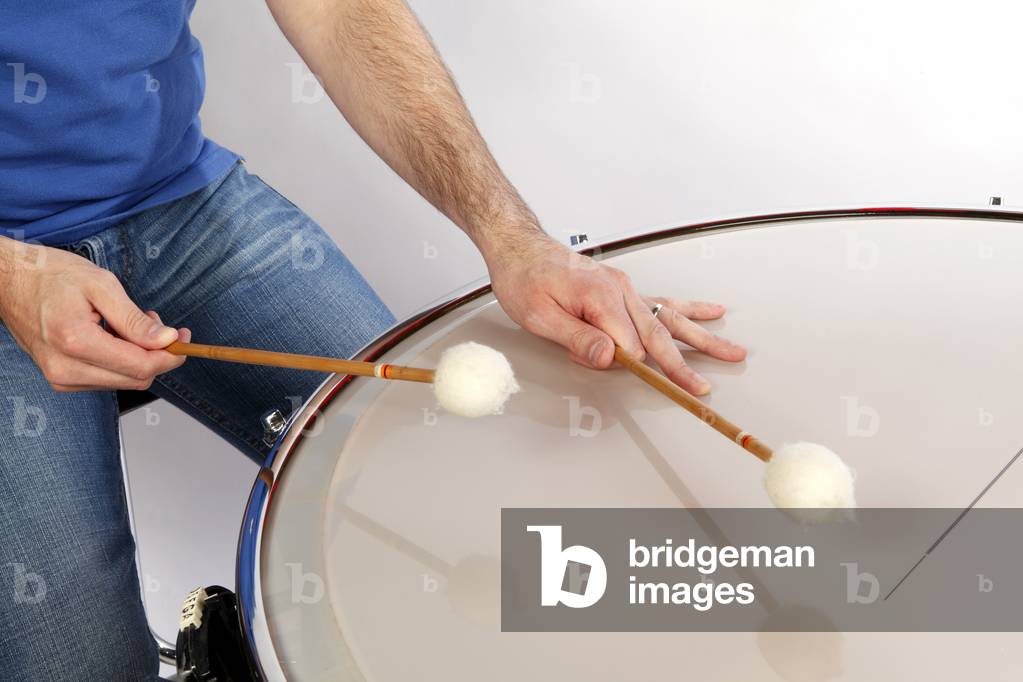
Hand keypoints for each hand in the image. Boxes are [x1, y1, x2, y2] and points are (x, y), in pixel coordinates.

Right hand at [0, 238, 189, 391]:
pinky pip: (107, 379)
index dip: (170, 355)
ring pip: (124, 382)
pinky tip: (115, 336)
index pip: (140, 366)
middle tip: (157, 323)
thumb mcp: (101, 285)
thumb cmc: (51, 276)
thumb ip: (135, 319)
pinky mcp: (61, 380)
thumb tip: (167, 340)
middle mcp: (65, 370)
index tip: (184, 337)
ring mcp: (60, 378)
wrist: (9, 281)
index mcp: (76, 343)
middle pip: (135, 379)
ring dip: (139, 357)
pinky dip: (121, 360)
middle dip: (157, 355)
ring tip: (131, 324)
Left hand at [486, 234, 745, 394]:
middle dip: (682, 364)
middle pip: (659, 334)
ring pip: (668, 318)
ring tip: (733, 350)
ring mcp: (624, 288)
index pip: (628, 344)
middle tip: (700, 388)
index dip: (622, 363)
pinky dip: (688, 309)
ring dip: (701, 337)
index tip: (618, 369)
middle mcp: (620, 290)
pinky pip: (661, 302)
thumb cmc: (524, 278)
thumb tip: (608, 356)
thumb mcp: (539, 315)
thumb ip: (577, 338)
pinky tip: (712, 311)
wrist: (520, 247)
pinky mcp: (621, 288)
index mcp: (601, 296)